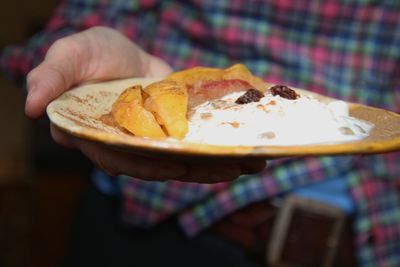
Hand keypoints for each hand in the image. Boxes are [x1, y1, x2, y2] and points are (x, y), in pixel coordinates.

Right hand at [26, 26, 265, 181]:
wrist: (121, 55)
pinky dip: (218, 150)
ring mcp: (154, 142)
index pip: (117, 156)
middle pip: (159, 164)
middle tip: (230, 168)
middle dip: (194, 168)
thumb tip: (32, 106)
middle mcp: (127, 147)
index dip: (142, 163)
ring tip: (249, 162)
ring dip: (215, 164)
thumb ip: (50, 77)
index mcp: (97, 136)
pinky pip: (195, 146)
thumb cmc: (91, 56)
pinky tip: (247, 152)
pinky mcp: (174, 133)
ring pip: (183, 159)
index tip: (171, 165)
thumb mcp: (69, 56)